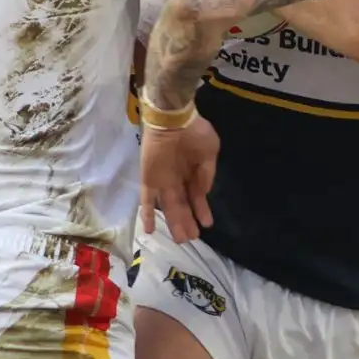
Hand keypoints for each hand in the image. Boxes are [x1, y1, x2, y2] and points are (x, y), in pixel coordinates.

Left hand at [140, 116, 220, 242]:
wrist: (173, 118)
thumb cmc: (195, 132)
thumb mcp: (210, 151)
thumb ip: (207, 173)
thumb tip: (204, 192)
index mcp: (192, 172)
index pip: (196, 197)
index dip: (201, 211)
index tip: (207, 224)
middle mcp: (177, 179)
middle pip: (182, 206)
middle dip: (187, 222)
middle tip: (192, 238)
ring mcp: (162, 181)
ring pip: (168, 207)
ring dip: (174, 223)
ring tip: (181, 239)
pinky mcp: (149, 179)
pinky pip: (147, 200)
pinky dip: (148, 214)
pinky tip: (150, 230)